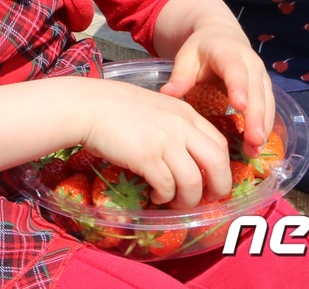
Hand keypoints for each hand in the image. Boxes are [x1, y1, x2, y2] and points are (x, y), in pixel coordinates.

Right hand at [79, 80, 230, 207]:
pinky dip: (164, 197)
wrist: (85, 106)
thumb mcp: (155, 108)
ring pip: (193, 181)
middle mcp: (181, 126)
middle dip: (217, 188)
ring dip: (187, 199)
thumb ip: (174, 125)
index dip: (222, 168)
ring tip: (174, 202)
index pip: (219, 144)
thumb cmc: (113, 106)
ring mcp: (165, 141)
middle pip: (217, 163)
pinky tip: (155, 196)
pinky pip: (167, 186)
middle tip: (206, 200)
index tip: (213, 182)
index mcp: (185, 113)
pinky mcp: (146, 157)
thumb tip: (185, 154)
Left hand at [159, 19, 274, 152]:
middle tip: (253, 140)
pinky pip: (269, 108)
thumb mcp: (187, 57)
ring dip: (263, 126)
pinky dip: (265, 127)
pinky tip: (258, 146)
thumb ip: (180, 75)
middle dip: (256, 116)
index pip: (235, 70)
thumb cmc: (201, 50)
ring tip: (255, 150)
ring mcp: (261, 76)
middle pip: (256, 91)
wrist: (221, 36)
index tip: (239, 105)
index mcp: (229, 53)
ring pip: (267, 102)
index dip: (238, 87)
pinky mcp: (266, 89)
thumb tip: (167, 94)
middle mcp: (251, 64)